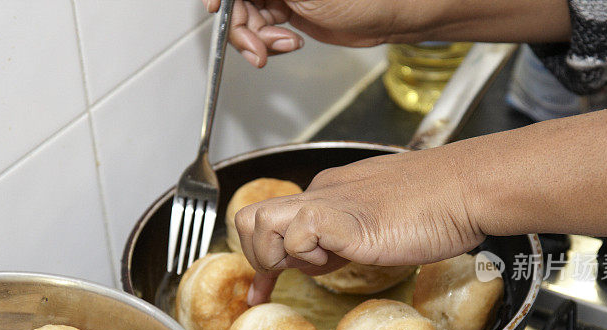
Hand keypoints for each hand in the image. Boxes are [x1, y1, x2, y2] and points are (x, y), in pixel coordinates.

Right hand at [200, 0, 420, 67]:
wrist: (389, 16)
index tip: (217, 10)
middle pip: (237, 2)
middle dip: (242, 27)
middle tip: (257, 48)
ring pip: (247, 18)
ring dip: (258, 40)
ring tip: (284, 45)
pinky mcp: (288, 10)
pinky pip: (263, 30)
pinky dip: (270, 43)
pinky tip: (290, 43)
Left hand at [235, 148, 486, 303]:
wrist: (467, 188)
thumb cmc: (437, 206)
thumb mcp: (375, 224)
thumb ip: (342, 237)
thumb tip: (320, 255)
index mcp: (327, 195)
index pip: (270, 223)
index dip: (259, 260)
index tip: (261, 292)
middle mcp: (319, 195)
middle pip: (248, 219)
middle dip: (258, 258)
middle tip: (290, 277)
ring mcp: (328, 204)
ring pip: (258, 223)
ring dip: (276, 256)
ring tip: (318, 264)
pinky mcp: (344, 219)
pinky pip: (298, 234)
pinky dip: (308, 255)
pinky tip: (340, 256)